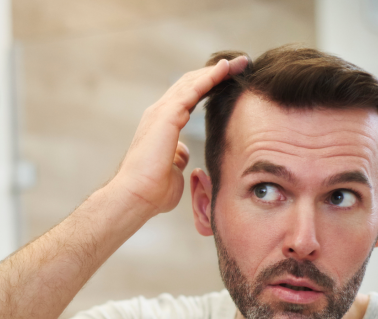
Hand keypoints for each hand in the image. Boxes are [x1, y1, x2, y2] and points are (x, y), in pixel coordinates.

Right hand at [109, 56, 247, 215]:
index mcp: (161, 125)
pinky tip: (226, 69)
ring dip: (217, 70)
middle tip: (240, 65)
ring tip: (239, 62)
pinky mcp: (167, 115)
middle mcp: (159, 113)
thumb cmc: (152, 191)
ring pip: (192, 82)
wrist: (136, 196)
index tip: (230, 82)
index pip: (187, 98)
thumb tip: (183, 153)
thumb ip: (178, 157)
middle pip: (190, 84)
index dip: (208, 87)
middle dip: (216, 73)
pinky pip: (193, 89)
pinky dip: (210, 77)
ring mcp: (161, 112)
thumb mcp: (172, 170)